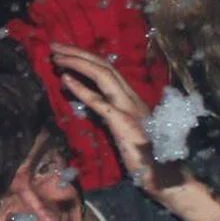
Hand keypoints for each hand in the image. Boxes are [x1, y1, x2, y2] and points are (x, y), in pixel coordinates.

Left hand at [52, 45, 161, 194]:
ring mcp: (128, 108)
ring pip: (102, 74)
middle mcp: (131, 97)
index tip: (65, 51)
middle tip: (54, 44)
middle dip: (77, 52)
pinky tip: (65, 79)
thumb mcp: (127, 129)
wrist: (166, 176)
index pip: (108, 70)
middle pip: (103, 65)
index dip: (87, 58)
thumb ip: (113, 115)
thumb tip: (96, 105)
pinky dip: (81, 88)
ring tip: (56, 56)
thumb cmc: (148, 157)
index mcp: (132, 98)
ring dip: (77, 62)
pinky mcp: (123, 123)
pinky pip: (99, 101)